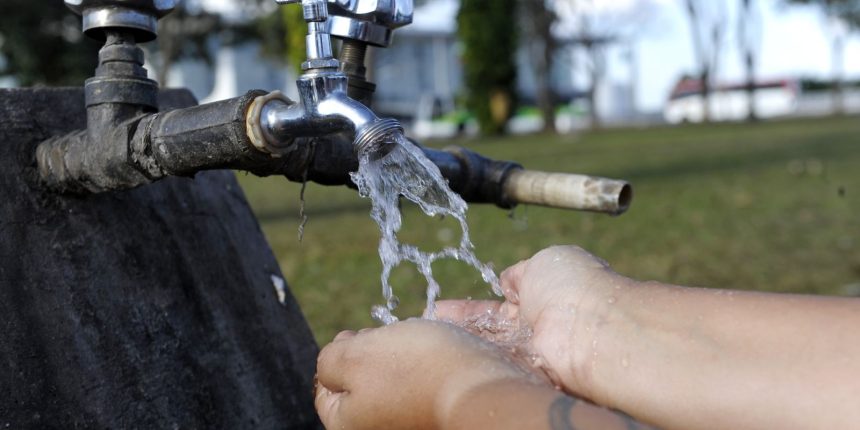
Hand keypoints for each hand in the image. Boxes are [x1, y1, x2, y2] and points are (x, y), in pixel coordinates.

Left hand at [314, 319, 540, 429]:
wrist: (483, 389)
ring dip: (402, 357)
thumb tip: (331, 363)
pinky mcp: (436, 415)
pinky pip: (423, 386)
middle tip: (389, 338)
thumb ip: (329, 359)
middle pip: (362, 384)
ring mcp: (409, 423)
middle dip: (372, 353)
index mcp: (347, 424)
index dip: (339, 353)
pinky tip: (438, 356)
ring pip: (394, 381)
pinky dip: (427, 367)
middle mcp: (378, 429)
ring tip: (418, 344)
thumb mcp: (354, 355)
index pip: (325, 389)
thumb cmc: (416, 371)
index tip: (358, 335)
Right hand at [436, 245, 634, 398]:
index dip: (467, 309)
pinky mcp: (524, 376)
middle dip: (455, 330)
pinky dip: (465, 362)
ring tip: (422, 340)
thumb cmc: (574, 287)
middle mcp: (533, 331)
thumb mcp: (544, 262)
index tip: (439, 308)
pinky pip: (489, 368)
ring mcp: (527, 355)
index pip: (495, 306)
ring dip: (455, 344)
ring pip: (484, 350)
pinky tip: (438, 357)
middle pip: (485, 332)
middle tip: (424, 327)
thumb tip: (507, 280)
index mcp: (539, 298)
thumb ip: (520, 273)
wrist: (593, 328)